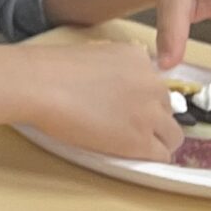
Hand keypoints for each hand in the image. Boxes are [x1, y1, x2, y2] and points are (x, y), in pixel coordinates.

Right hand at [21, 42, 183, 161]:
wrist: (39, 85)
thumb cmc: (50, 70)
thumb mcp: (94, 54)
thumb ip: (115, 70)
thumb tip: (115, 89)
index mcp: (139, 59)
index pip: (154, 85)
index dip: (141, 99)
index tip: (125, 107)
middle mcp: (153, 84)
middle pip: (166, 109)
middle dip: (149, 119)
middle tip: (123, 126)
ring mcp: (150, 114)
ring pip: (172, 135)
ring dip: (154, 140)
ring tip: (129, 143)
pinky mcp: (141, 141)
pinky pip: (161, 155)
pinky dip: (148, 157)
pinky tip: (130, 155)